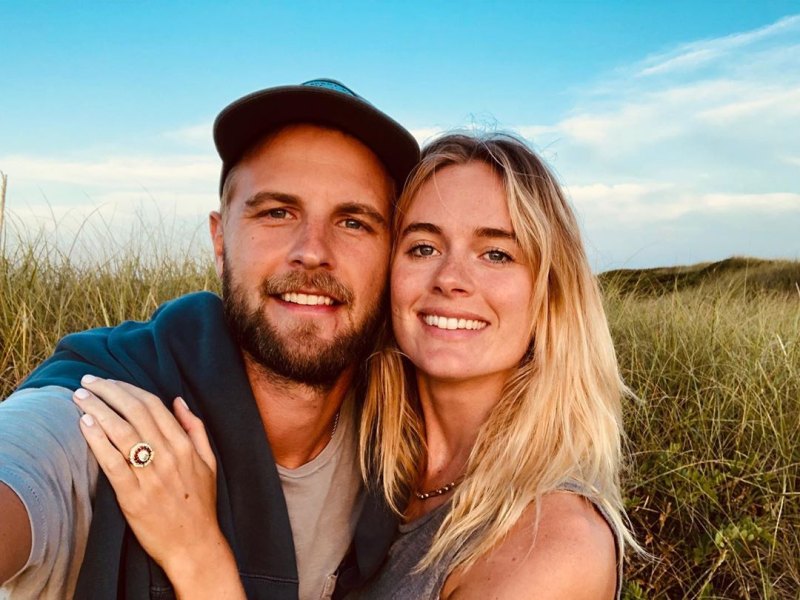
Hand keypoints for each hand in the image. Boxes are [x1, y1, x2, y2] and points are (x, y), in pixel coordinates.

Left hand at [73, 376, 241, 596]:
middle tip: (88, 381)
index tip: (109, 381)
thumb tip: (179, 401)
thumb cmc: (200, 503)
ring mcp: (150, 476)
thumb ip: (195, 428)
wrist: (194, 544)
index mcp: (185, 446)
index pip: (154, 406)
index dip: (128, 389)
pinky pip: (112, 462)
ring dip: (98, 409)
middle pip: (134, 412)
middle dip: (108, 392)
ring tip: (80, 397)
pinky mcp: (133, 496)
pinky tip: (85, 424)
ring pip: (121, 432)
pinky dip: (97, 440)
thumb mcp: (209, 461)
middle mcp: (168, 456)